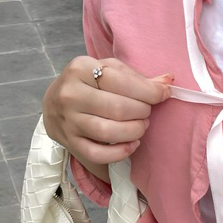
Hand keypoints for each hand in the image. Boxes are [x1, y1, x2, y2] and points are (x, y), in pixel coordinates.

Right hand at [42, 56, 173, 165]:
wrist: (54, 105)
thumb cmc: (90, 85)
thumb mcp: (109, 72)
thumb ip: (137, 78)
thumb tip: (169, 81)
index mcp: (80, 68)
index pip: (120, 80)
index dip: (148, 91)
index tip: (163, 95)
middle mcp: (71, 94)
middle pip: (117, 108)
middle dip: (141, 112)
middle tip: (146, 112)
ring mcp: (68, 120)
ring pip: (108, 131)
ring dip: (134, 131)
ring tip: (141, 126)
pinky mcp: (71, 143)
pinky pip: (98, 154)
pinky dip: (120, 153)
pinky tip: (131, 145)